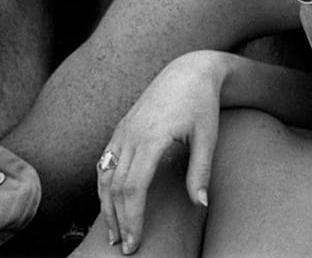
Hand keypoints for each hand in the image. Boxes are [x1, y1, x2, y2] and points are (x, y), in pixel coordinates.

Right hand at [96, 51, 224, 253]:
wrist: (188, 70)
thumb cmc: (202, 103)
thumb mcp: (208, 136)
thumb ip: (201, 171)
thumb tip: (201, 204)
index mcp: (151, 138)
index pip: (133, 188)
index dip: (132, 219)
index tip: (134, 242)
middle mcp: (130, 136)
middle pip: (115, 188)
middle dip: (118, 220)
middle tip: (124, 247)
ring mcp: (122, 132)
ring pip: (104, 177)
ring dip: (106, 207)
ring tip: (113, 233)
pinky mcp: (120, 129)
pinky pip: (105, 162)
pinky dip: (103, 187)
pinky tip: (109, 205)